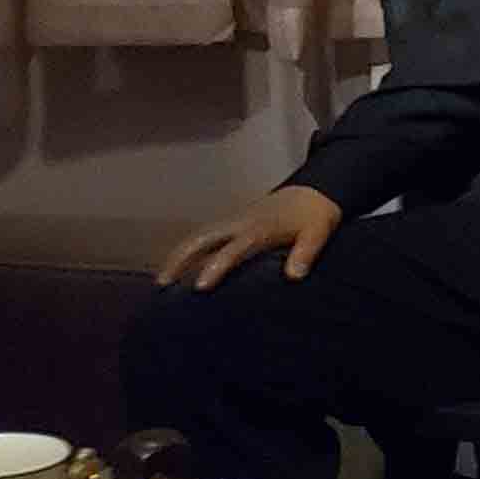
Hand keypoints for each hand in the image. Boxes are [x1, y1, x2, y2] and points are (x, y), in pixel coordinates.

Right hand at [157, 186, 343, 290]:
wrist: (313, 192)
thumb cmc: (315, 216)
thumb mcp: (318, 233)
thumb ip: (306, 253)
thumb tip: (294, 276)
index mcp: (259, 229)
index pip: (233, 250)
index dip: (215, 267)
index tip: (199, 287)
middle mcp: (240, 224)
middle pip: (202, 239)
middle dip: (180, 259)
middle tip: (162, 285)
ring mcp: (233, 222)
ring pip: (198, 236)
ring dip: (178, 255)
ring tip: (161, 281)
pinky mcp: (231, 223)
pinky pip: (203, 236)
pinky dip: (187, 249)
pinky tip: (177, 266)